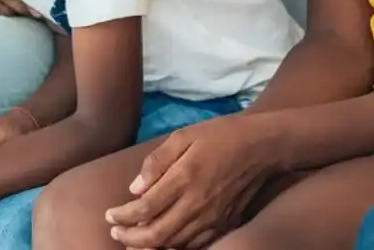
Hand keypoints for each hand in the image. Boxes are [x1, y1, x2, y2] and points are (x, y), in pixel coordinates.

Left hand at [104, 113, 277, 248]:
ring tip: (132, 243)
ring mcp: (211, 219)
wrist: (264, 146)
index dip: (122, 216)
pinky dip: (174, 249)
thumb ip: (158, 161)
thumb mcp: (186, 134)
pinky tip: (163, 244)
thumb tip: (134, 189)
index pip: (144, 208)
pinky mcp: (224, 226)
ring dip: (148, 248)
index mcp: (185, 177)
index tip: (109, 215)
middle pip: (155, 234)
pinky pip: (194, 246)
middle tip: (115, 232)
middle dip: (129, 238)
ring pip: (173, 245)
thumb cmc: (222, 135)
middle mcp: (196, 204)